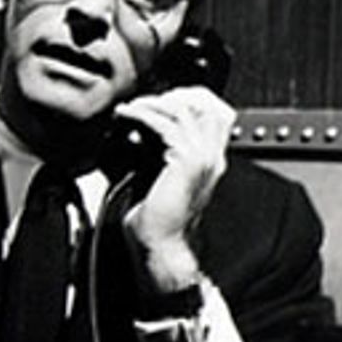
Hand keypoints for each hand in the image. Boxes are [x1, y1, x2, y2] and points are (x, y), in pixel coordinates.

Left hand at [115, 86, 234, 290]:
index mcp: (211, 160)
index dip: (188, 97)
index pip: (216, 112)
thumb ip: (158, 151)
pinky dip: (142, 114)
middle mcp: (213, 156)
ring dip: (151, 102)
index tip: (157, 98)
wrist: (163, 247)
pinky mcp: (186, 162)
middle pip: (206, 103)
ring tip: (130, 107)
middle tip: (143, 101)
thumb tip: (136, 128)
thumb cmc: (156, 219)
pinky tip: (125, 115)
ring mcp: (203, 158)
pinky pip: (165, 124)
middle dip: (172, 94)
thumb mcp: (158, 175)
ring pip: (185, 109)